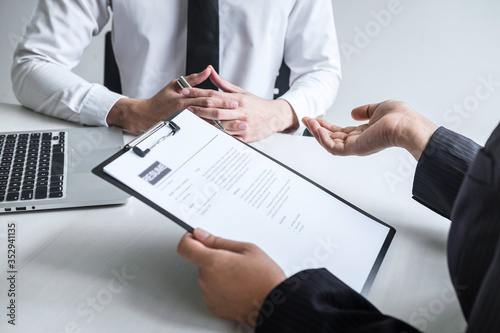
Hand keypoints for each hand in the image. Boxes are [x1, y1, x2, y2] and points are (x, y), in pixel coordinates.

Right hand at [106, 67, 238, 132]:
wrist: (145, 115)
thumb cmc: (160, 100)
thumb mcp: (175, 85)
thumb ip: (193, 79)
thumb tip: (208, 70)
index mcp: (185, 98)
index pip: (207, 97)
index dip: (222, 99)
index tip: (235, 101)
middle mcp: (186, 110)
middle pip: (210, 112)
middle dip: (227, 114)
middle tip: (241, 116)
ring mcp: (186, 122)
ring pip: (208, 125)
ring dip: (224, 127)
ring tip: (238, 129)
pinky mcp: (185, 130)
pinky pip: (202, 134)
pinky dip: (214, 136)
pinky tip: (225, 138)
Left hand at [177, 228, 285, 324]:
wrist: (275, 304)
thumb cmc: (265, 277)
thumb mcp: (247, 249)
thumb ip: (219, 241)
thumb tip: (201, 235)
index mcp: (213, 262)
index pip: (185, 247)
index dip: (189, 239)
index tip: (196, 238)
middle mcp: (207, 280)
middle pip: (200, 262)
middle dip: (213, 258)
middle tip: (235, 260)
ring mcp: (209, 296)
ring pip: (207, 277)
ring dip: (218, 273)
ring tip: (241, 276)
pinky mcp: (214, 307)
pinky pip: (212, 291)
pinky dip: (221, 287)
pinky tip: (238, 287)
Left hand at [184, 66, 298, 141]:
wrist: (275, 116)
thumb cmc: (255, 104)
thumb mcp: (240, 92)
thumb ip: (223, 84)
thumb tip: (209, 70)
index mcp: (238, 99)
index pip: (214, 94)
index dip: (198, 92)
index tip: (185, 91)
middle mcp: (240, 111)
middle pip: (216, 110)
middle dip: (199, 108)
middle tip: (186, 107)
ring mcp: (243, 124)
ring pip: (221, 125)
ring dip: (206, 123)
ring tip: (192, 121)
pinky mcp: (246, 136)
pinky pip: (229, 137)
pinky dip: (218, 136)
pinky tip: (208, 135)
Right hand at [302, 100, 437, 159]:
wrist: (406, 125)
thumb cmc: (399, 117)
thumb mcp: (378, 108)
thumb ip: (365, 110)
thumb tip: (353, 112)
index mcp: (364, 133)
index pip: (340, 131)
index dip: (327, 125)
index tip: (316, 118)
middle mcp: (358, 141)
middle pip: (332, 138)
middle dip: (317, 129)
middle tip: (306, 120)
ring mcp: (356, 147)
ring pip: (329, 143)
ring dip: (317, 133)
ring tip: (309, 122)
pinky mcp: (354, 149)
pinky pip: (333, 148)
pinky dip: (324, 139)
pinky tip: (318, 129)